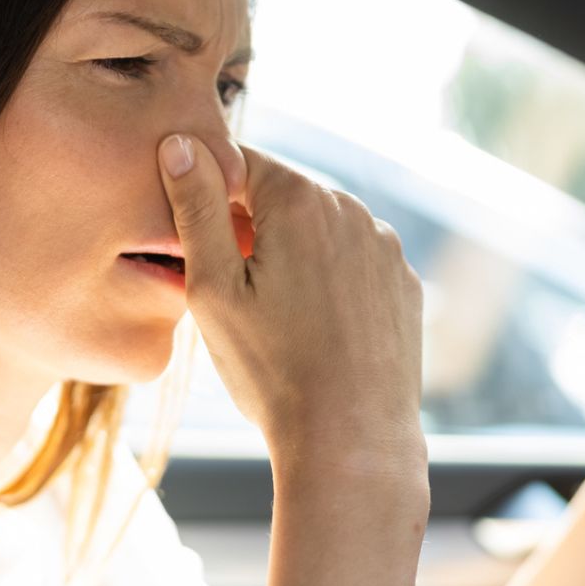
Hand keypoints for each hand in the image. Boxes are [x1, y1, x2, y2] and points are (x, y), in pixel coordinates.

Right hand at [157, 133, 426, 495]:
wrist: (351, 441)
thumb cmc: (272, 370)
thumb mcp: (212, 288)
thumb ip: (197, 208)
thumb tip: (180, 143)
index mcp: (301, 200)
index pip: (238, 161)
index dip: (206, 193)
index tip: (190, 238)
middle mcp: (353, 210)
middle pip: (282, 195)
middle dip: (249, 225)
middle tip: (226, 287)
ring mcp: (386, 248)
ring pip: (320, 229)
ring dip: (289, 251)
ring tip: (270, 315)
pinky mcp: (403, 285)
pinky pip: (354, 263)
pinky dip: (328, 280)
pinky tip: (312, 328)